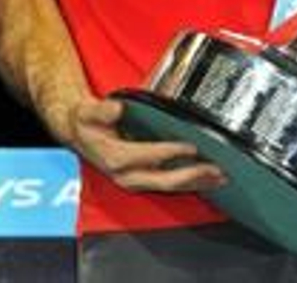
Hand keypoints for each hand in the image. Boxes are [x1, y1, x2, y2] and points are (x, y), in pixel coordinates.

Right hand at [60, 96, 224, 194]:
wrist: (79, 133)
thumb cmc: (86, 123)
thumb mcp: (87, 112)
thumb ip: (101, 111)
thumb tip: (118, 109)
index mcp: (114, 158)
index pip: (147, 156)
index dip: (169, 152)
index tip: (189, 147)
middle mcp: (125, 175)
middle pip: (163, 180)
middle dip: (190, 175)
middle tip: (213, 168)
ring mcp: (134, 180)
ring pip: (168, 187)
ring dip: (194, 183)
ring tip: (217, 178)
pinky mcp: (142, 180)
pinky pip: (167, 185)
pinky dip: (188, 184)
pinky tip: (204, 180)